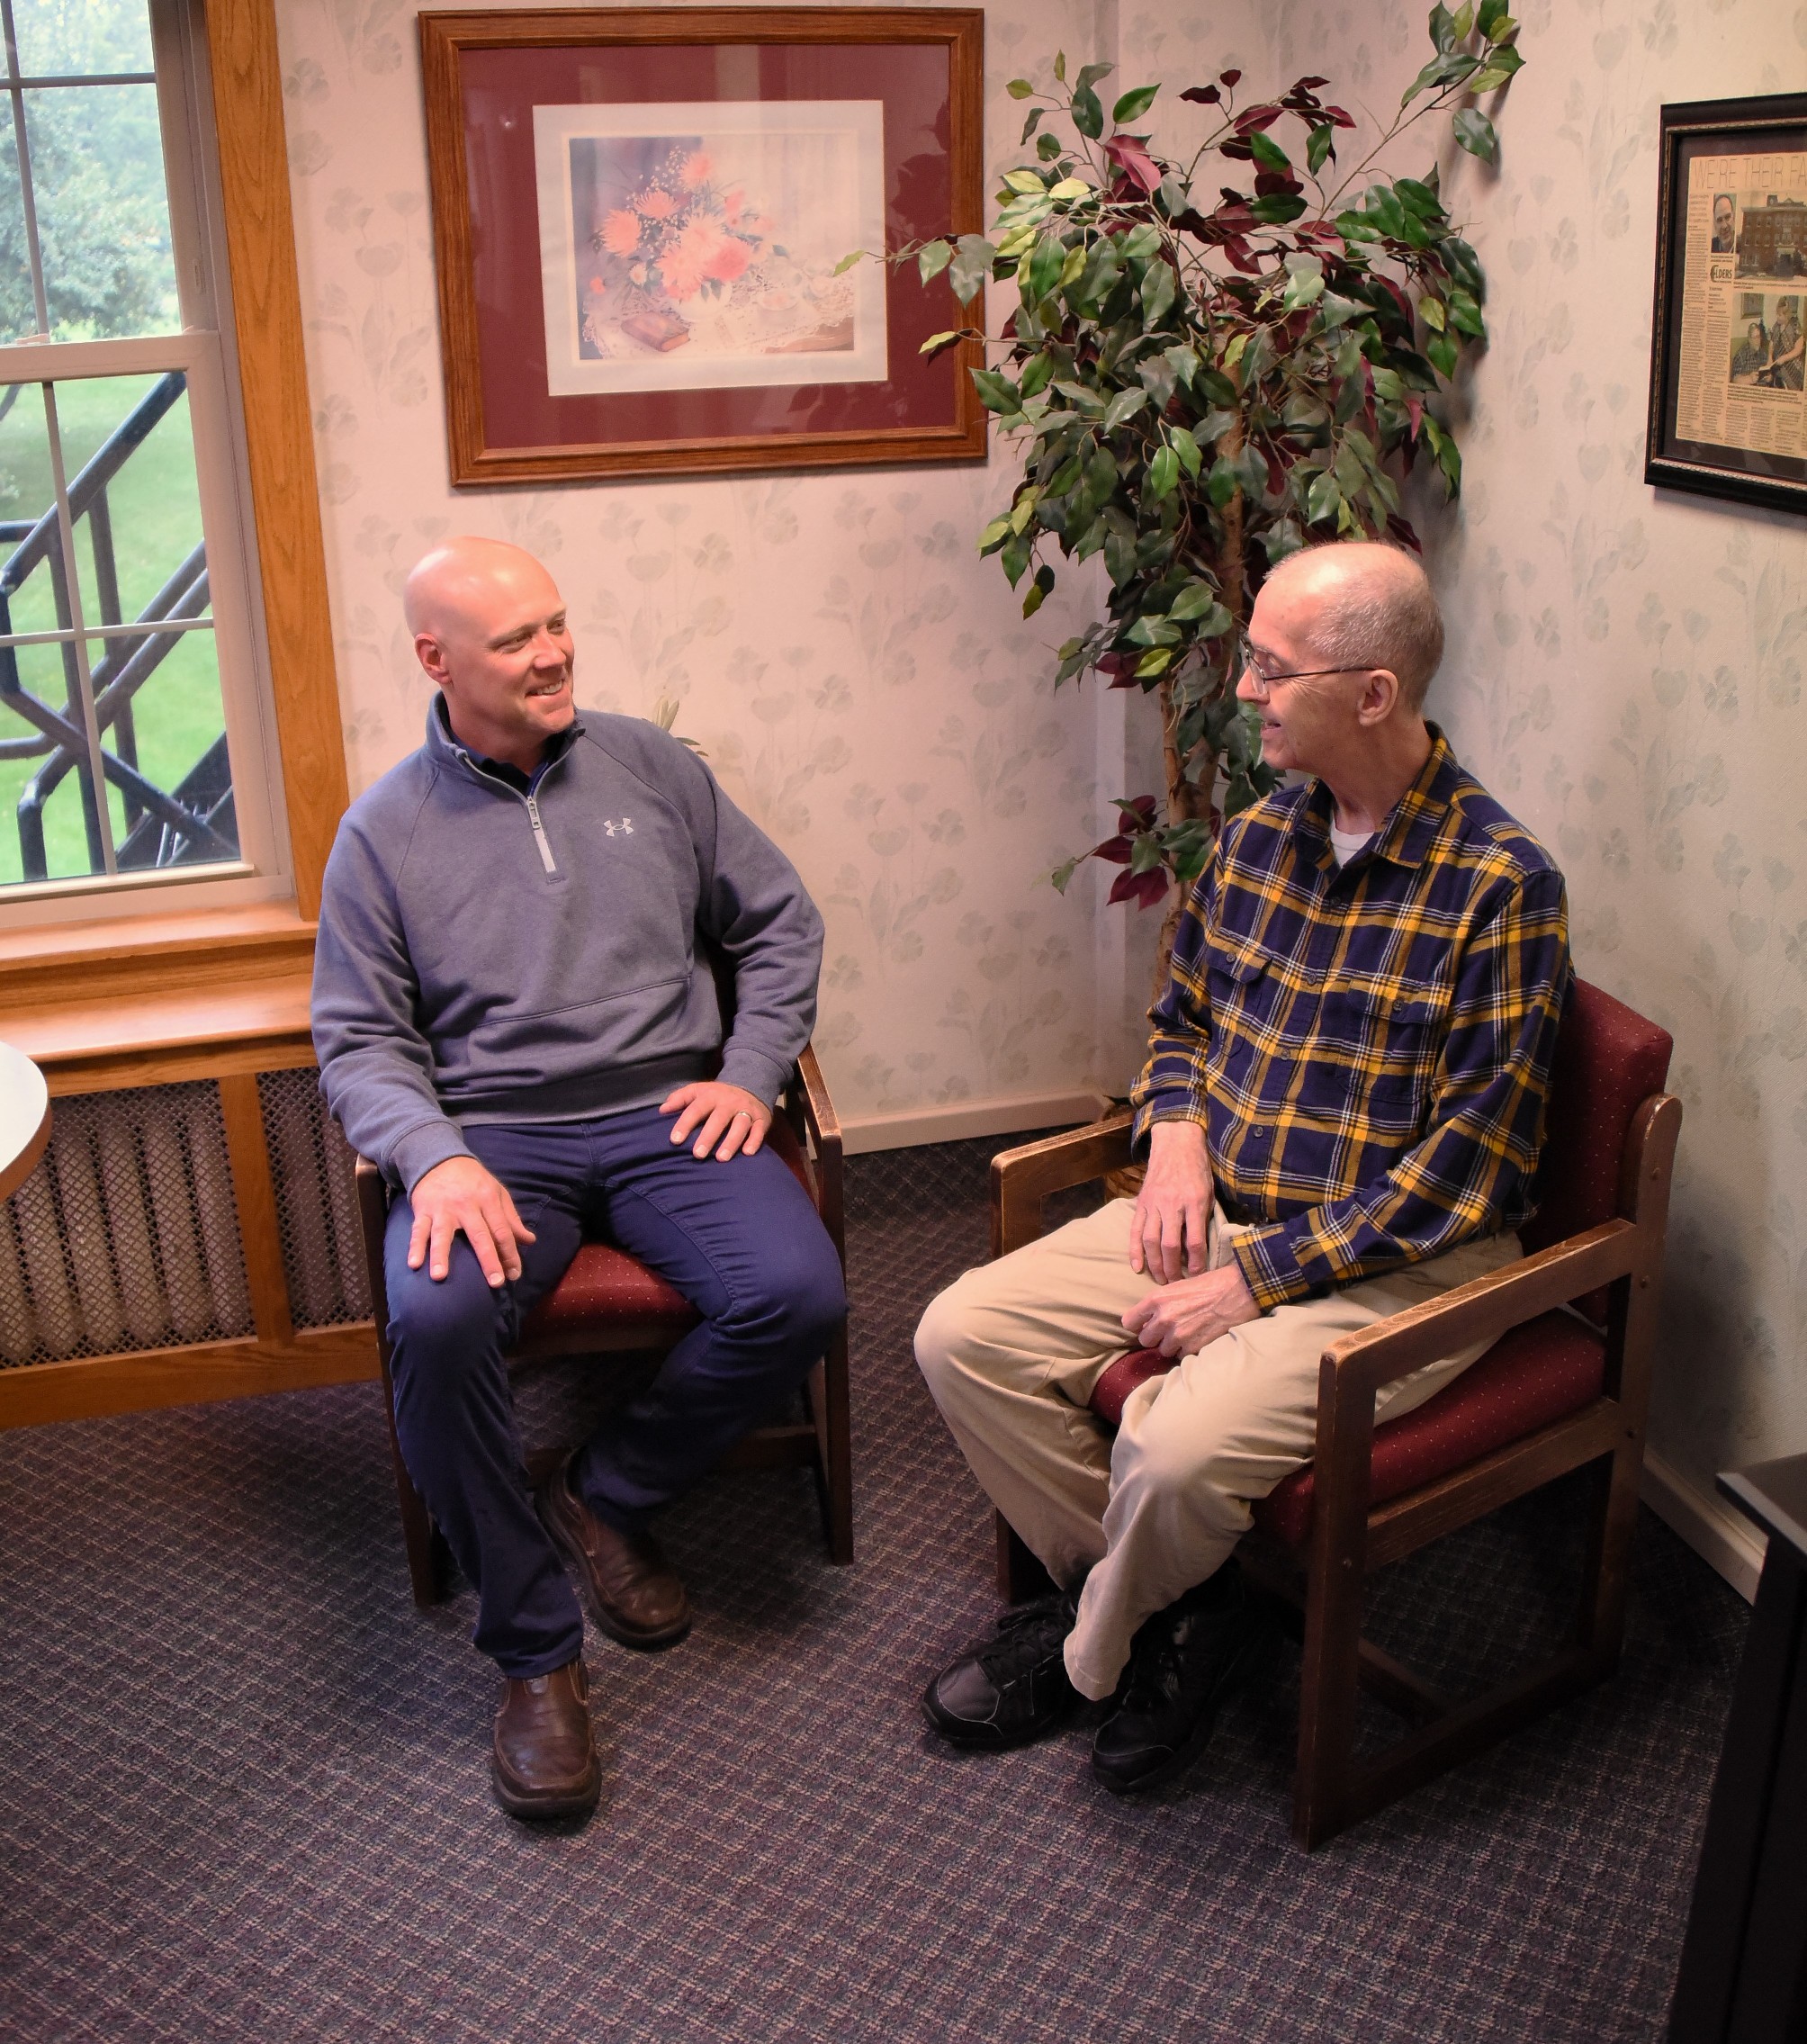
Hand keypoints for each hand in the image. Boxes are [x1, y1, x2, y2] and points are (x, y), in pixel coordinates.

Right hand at [407, 1155, 535, 1286]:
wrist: (440, 1159)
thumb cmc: (474, 1181)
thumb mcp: (497, 1193)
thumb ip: (512, 1219)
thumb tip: (529, 1241)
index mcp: (488, 1200)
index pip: (502, 1230)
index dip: (510, 1253)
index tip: (514, 1275)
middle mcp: (466, 1205)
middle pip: (479, 1235)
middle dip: (488, 1260)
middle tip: (495, 1283)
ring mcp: (443, 1209)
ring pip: (443, 1234)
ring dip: (440, 1255)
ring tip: (440, 1276)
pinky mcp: (423, 1210)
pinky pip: (418, 1230)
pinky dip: (415, 1246)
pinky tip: (414, 1264)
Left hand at [660, 1080, 770, 1160]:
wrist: (752, 1084)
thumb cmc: (718, 1094)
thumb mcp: (698, 1090)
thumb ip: (680, 1098)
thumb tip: (662, 1110)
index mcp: (711, 1095)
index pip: (696, 1109)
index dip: (685, 1124)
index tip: (675, 1140)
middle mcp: (729, 1102)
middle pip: (719, 1119)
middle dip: (708, 1137)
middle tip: (697, 1154)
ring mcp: (747, 1110)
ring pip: (740, 1125)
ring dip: (731, 1141)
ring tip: (721, 1158)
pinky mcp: (762, 1119)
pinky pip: (759, 1130)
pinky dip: (754, 1141)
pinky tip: (747, 1153)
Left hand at [1122, 1263, 1260, 1358]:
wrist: (1239, 1292)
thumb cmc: (1210, 1284)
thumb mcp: (1178, 1285)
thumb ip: (1161, 1303)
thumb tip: (1149, 1318)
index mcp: (1156, 1299)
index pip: (1129, 1321)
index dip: (1136, 1324)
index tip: (1143, 1325)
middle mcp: (1163, 1318)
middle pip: (1145, 1340)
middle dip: (1155, 1337)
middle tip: (1168, 1330)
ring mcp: (1178, 1335)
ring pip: (1163, 1350)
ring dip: (1173, 1345)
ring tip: (1187, 1333)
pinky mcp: (1193, 1347)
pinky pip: (1181, 1356)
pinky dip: (1188, 1350)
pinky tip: (1198, 1338)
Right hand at [1129, 1118, 1214, 1281]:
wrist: (1176, 1145)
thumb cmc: (1197, 1171)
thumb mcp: (1208, 1193)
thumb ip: (1203, 1219)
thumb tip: (1200, 1250)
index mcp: (1194, 1202)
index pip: (1195, 1240)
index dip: (1196, 1263)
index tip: (1197, 1276)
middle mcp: (1172, 1204)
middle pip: (1169, 1245)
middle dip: (1173, 1269)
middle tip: (1176, 1285)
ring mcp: (1154, 1204)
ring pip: (1151, 1241)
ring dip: (1155, 1264)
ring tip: (1160, 1279)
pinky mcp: (1142, 1203)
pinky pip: (1136, 1230)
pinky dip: (1135, 1250)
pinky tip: (1137, 1266)